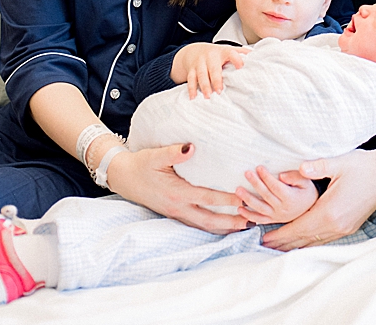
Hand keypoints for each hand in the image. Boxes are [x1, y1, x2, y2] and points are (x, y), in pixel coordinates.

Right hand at [106, 142, 250, 232]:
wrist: (123, 177)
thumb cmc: (142, 164)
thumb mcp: (156, 156)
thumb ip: (175, 153)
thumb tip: (191, 148)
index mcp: (176, 193)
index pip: (207, 198)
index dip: (226, 199)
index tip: (244, 198)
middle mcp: (178, 207)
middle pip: (209, 220)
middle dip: (231, 223)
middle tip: (252, 222)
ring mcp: (176, 213)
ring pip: (203, 226)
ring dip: (224, 228)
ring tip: (244, 228)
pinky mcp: (175, 214)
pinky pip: (197, 224)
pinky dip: (212, 227)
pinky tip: (224, 227)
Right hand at [171, 42, 247, 98]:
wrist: (195, 50)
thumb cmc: (217, 54)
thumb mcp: (229, 50)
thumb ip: (241, 53)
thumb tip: (258, 55)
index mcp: (223, 51)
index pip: (231, 53)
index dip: (236, 59)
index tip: (241, 67)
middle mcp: (210, 56)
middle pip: (213, 68)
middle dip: (216, 80)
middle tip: (219, 91)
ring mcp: (200, 63)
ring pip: (201, 75)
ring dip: (204, 86)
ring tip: (208, 96)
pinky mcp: (192, 69)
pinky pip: (191, 79)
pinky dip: (191, 89)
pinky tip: (193, 97)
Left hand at [235, 166, 317, 224]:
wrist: (311, 210)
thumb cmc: (307, 192)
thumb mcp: (306, 182)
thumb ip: (295, 177)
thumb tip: (281, 176)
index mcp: (291, 198)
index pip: (275, 186)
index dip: (266, 177)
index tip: (259, 168)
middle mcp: (282, 209)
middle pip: (265, 195)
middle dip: (255, 183)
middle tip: (247, 173)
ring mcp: (276, 216)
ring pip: (259, 208)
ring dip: (247, 199)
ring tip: (238, 190)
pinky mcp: (272, 220)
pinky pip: (258, 219)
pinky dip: (248, 215)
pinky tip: (239, 209)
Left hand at [261, 137, 375, 250]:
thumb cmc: (364, 165)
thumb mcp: (339, 163)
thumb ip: (316, 166)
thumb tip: (297, 168)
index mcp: (330, 211)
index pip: (298, 227)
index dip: (280, 234)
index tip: (263, 238)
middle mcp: (337, 225)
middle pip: (304, 239)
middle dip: (283, 243)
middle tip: (264, 246)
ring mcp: (345, 228)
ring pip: (315, 242)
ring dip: (296, 245)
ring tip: (280, 247)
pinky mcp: (351, 226)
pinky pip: (326, 239)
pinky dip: (311, 242)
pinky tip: (305, 241)